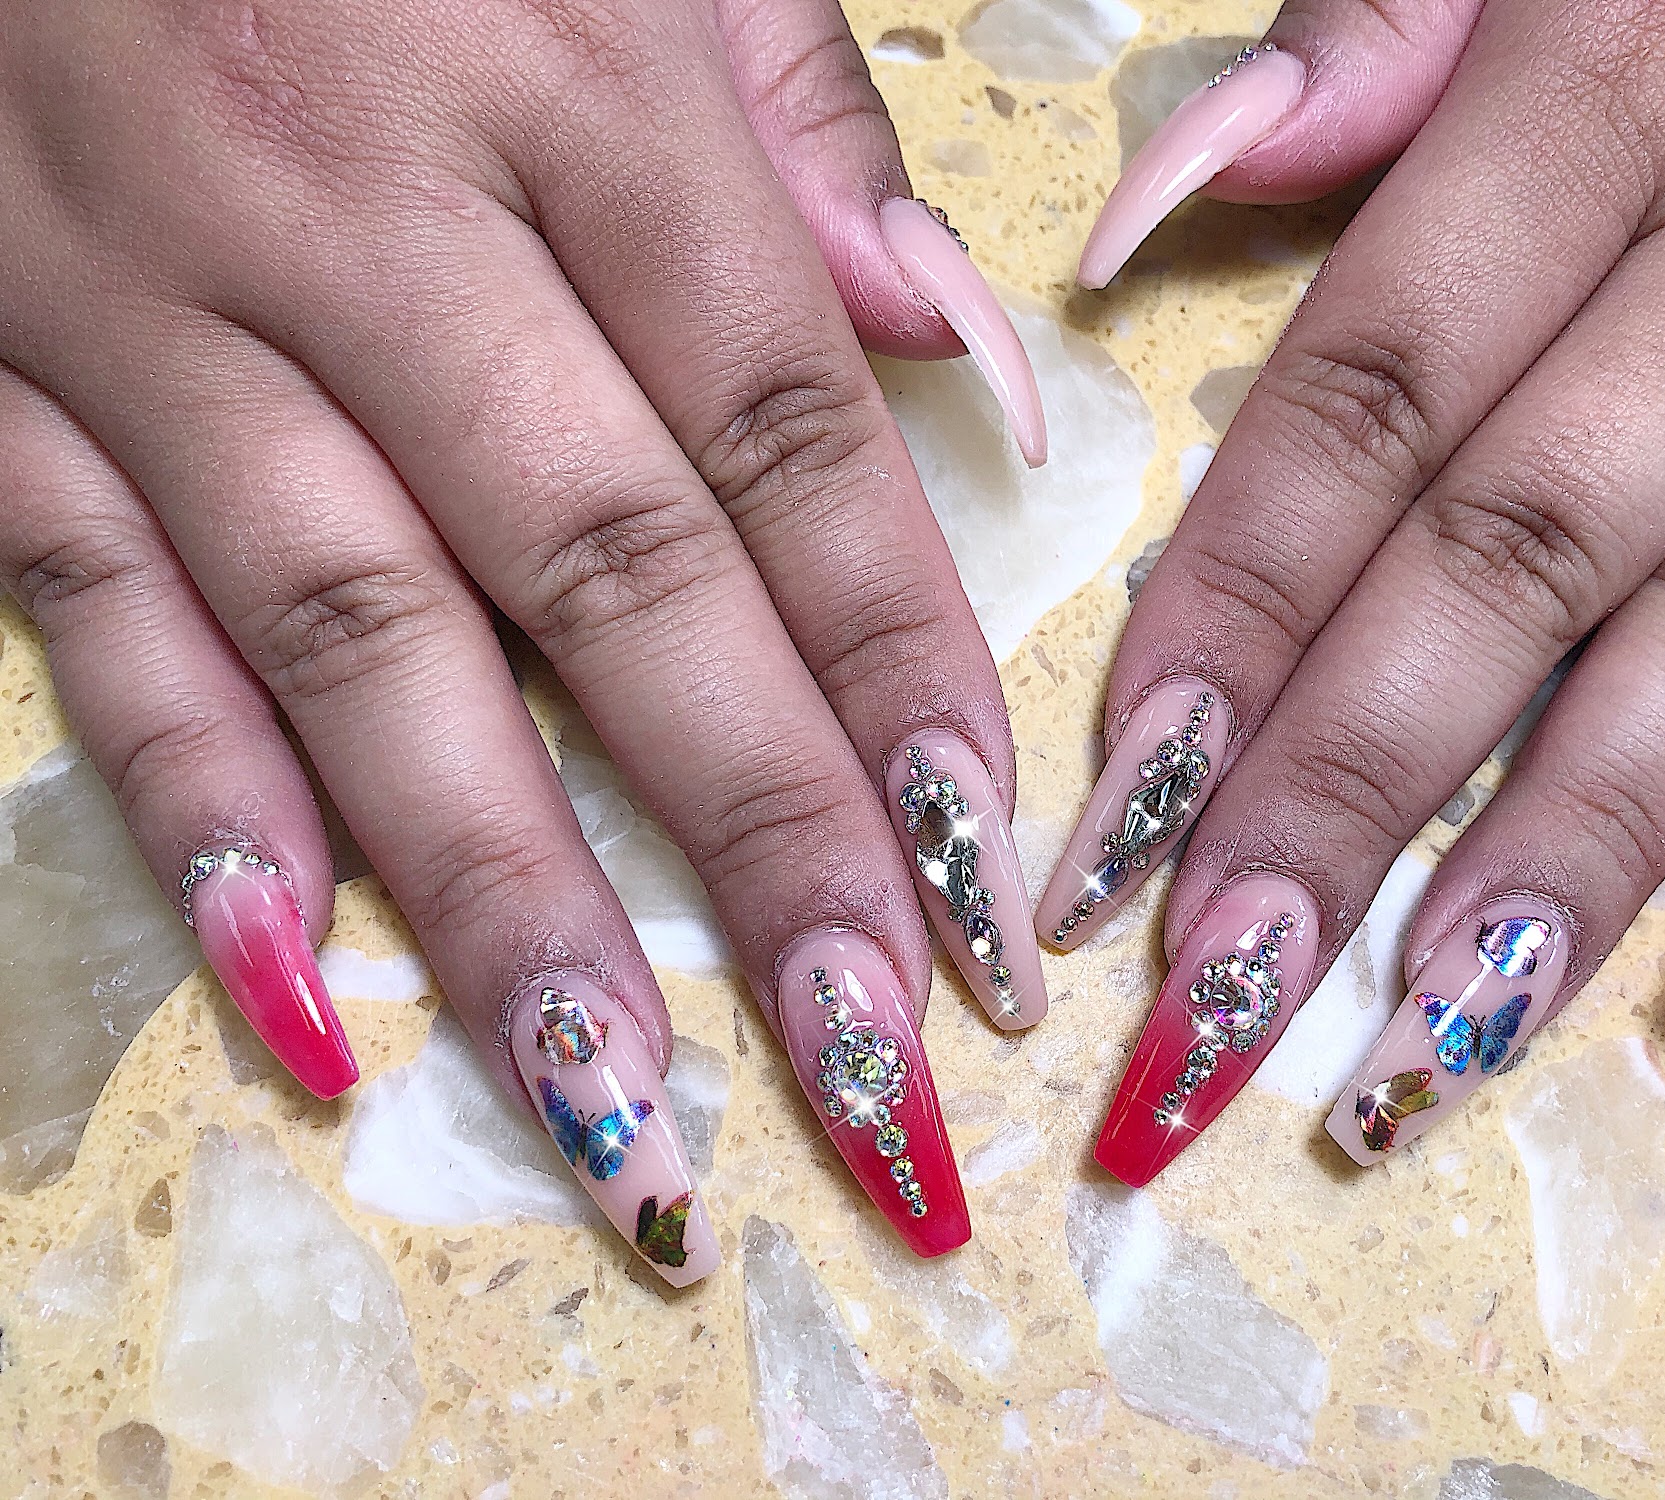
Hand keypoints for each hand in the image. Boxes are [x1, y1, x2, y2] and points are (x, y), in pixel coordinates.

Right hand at [0, 0, 1051, 1275]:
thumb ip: (801, 117)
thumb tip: (945, 349)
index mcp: (582, 81)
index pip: (782, 438)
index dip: (895, 667)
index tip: (984, 870)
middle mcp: (374, 213)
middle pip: (608, 576)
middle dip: (754, 837)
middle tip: (872, 1062)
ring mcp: (162, 302)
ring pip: (362, 644)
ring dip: (505, 901)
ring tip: (628, 1120)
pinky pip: (94, 612)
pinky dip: (200, 811)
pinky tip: (302, 997)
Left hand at [1046, 0, 1664, 1179]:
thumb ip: (1361, 43)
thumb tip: (1154, 214)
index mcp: (1610, 90)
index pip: (1374, 394)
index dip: (1243, 605)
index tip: (1127, 793)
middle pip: (1526, 552)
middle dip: (1359, 787)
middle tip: (1223, 993)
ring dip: (1575, 849)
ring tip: (1433, 1040)